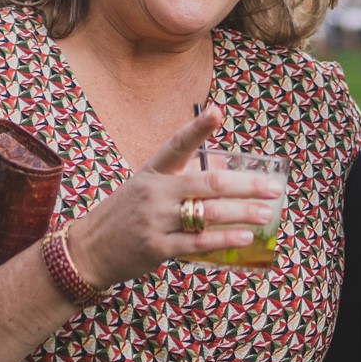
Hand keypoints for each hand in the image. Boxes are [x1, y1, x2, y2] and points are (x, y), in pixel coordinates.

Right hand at [66, 106, 284, 289]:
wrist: (88, 250)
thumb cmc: (126, 214)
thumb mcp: (148, 188)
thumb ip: (184, 176)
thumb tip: (228, 166)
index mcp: (152, 171)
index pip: (177, 144)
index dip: (198, 127)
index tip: (218, 111)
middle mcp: (154, 192)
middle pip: (208, 183)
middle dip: (246, 185)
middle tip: (273, 187)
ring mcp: (155, 219)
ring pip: (208, 212)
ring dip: (243, 213)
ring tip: (266, 213)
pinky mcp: (157, 247)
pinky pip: (198, 242)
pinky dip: (225, 238)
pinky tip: (245, 237)